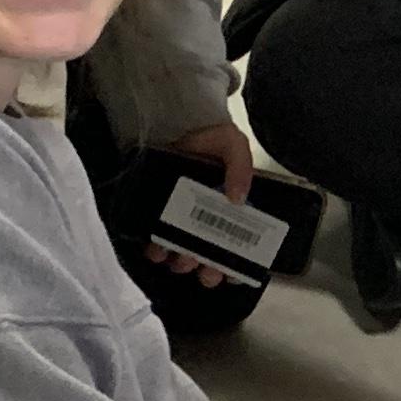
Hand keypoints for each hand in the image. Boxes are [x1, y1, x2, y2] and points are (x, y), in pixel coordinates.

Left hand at [147, 118, 258, 285]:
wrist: (174, 126)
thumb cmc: (209, 138)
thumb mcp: (232, 144)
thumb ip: (241, 166)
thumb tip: (238, 199)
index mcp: (234, 212)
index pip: (242, 247)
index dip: (238, 265)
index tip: (233, 274)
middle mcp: (211, 222)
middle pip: (212, 258)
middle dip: (209, 270)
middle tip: (205, 269)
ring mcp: (184, 221)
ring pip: (185, 255)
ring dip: (183, 263)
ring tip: (180, 258)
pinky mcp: (159, 217)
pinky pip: (159, 244)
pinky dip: (158, 252)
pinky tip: (157, 252)